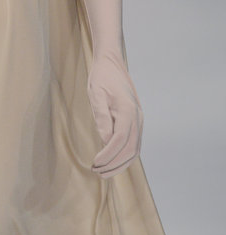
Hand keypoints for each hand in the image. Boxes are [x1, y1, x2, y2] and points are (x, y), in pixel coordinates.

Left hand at [87, 52, 142, 177]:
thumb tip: (105, 140)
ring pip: (135, 149)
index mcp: (128, 110)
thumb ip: (101, 116)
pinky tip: (112, 161)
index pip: (120, 140)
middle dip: (114, 164)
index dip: (108, 155)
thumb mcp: (96, 93)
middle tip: (97, 172)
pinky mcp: (136, 120)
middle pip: (130, 149)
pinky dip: (125, 156)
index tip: (95, 162)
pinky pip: (134, 143)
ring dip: (121, 164)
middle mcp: (137, 117)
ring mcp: (139, 119)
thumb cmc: (101, 77)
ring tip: (104, 171)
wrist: (111, 63)